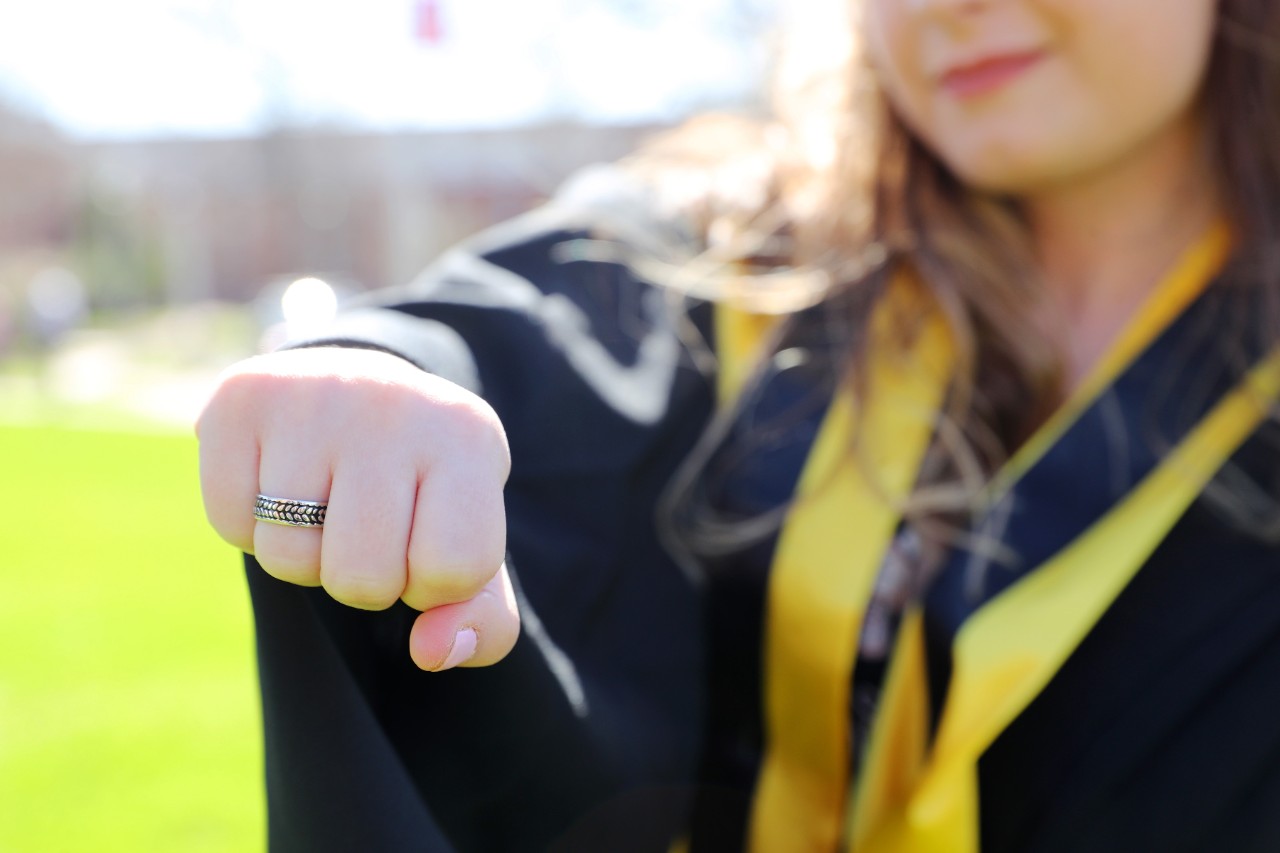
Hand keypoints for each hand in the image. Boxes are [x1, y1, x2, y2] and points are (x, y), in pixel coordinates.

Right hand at [196, 346, 517, 671]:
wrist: (357, 393)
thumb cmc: (422, 489)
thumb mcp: (471, 546)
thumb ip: (483, 621)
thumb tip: (430, 652)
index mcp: (470, 438)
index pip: (455, 569)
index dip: (432, 584)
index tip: (427, 541)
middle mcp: (397, 404)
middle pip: (363, 578)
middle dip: (364, 581)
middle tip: (369, 527)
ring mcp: (315, 394)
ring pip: (289, 558)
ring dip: (304, 558)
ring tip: (325, 504)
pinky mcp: (242, 396)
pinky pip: (230, 524)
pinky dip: (249, 526)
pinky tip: (277, 479)